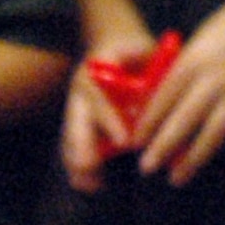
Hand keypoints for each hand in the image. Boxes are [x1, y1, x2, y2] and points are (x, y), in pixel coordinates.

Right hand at [62, 46, 142, 193]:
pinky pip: (72, 145)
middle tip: (88, 167)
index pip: (99, 96)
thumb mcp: (141, 46)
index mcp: (95, 69)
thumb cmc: (132, 47)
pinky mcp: (78, 122)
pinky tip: (90, 184)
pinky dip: (77, 166)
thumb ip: (147, 65)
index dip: (110, 119)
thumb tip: (153, 95)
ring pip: (71, 135)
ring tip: (87, 184)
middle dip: (81, 144)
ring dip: (76, 160)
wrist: (111, 40)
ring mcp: (76, 106)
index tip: (124, 141)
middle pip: (75, 119)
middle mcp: (80, 89)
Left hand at [136, 0, 224, 185]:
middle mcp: (215, 79)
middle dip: (162, 147)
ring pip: (213, 134)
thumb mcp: (206, 33)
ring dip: (193, 159)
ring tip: (177, 178)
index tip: (136, 141)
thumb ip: (190, 62)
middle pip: (183, 120)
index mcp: (196, 58)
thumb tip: (170, 91)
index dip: (149, 121)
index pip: (165, 96)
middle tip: (147, 167)